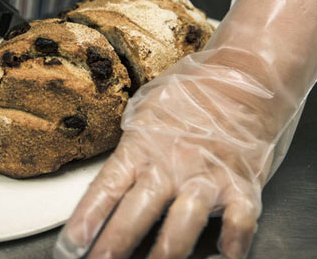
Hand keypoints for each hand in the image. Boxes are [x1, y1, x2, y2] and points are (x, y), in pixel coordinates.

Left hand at [54, 0, 316, 258]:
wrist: (245, 75)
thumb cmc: (195, 90)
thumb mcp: (148, 109)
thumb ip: (132, 145)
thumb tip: (115, 175)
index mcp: (142, 147)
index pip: (106, 189)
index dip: (86, 221)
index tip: (70, 247)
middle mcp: (171, 165)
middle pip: (136, 214)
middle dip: (114, 246)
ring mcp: (207, 177)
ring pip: (181, 226)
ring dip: (164, 254)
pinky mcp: (242, 184)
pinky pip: (240, 221)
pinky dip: (233, 243)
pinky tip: (223, 256)